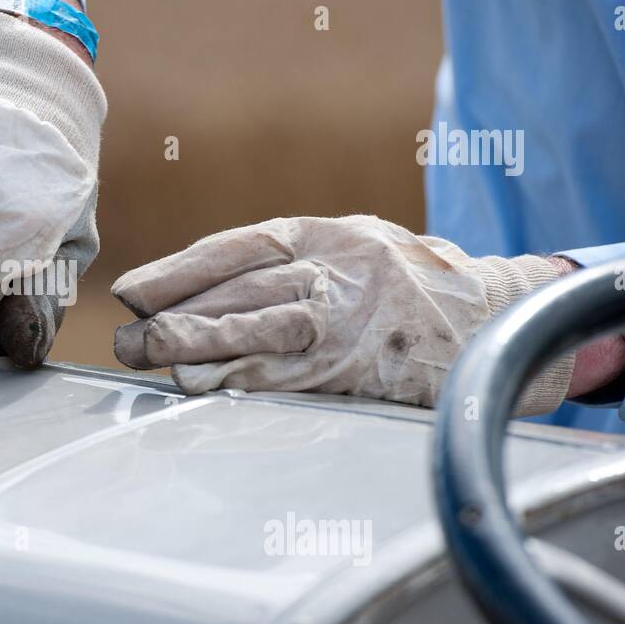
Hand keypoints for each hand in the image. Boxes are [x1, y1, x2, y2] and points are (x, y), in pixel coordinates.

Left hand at [112, 215, 575, 413]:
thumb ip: (285, 260)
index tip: (130, 291)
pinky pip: (295, 377)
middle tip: (126, 340)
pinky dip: (245, 383)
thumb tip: (196, 290)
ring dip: (200, 350)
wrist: (498, 317)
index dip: (178, 271)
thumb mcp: (350, 245)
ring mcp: (352, 322)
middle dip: (174, 317)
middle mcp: (337, 272)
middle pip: (240, 293)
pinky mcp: (364, 370)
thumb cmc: (404, 282)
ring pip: (262, 333)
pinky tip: (206, 388)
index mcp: (327, 235)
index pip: (237, 248)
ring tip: (153, 361)